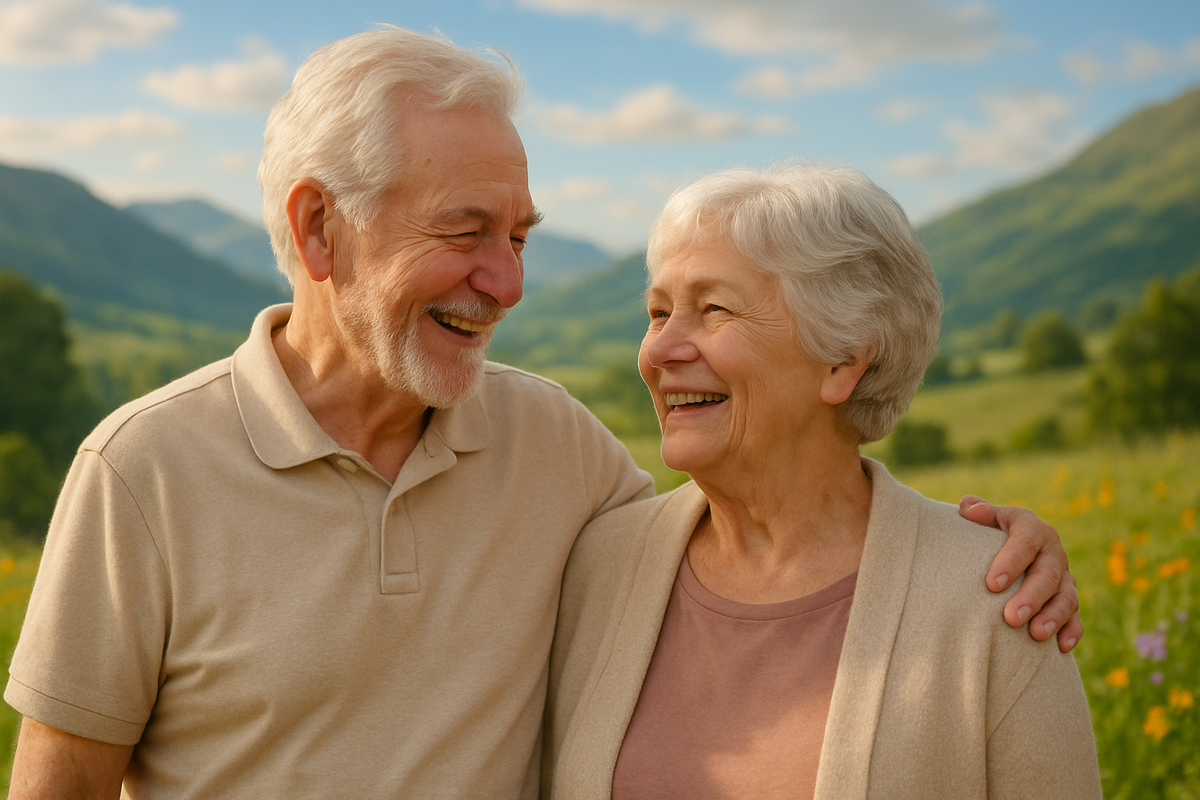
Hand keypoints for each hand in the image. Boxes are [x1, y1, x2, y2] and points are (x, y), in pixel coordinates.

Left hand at [958, 496, 1081, 653]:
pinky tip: (1061, 647)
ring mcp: (1064, 576)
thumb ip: (979, 512)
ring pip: (1066, 597)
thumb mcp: (988, 519)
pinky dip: (1072, 631)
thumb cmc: (990, 533)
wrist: (1011, 546)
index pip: (1024, 544)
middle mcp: (1052, 552)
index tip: (991, 584)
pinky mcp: (1069, 598)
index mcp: (1032, 528)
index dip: (1010, 563)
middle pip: (1047, 575)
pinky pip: (1076, 616)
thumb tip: (969, 509)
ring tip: (1036, 635)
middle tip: (1011, 618)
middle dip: (1031, 597)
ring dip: (1053, 617)